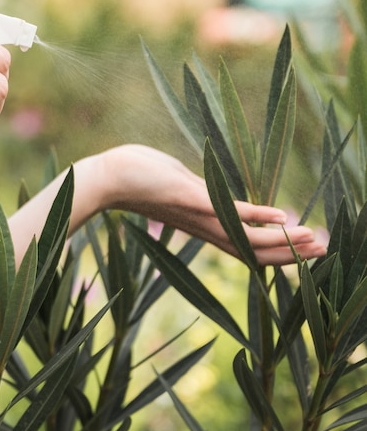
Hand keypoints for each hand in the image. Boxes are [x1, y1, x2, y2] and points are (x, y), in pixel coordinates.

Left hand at [99, 145, 326, 265]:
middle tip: (324, 252)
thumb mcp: (177, 186)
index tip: (305, 251)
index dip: (276, 252)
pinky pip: (228, 211)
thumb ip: (196, 192)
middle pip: (253, 250)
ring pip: (247, 236)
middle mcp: (204, 227)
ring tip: (314, 240)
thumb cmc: (138, 177)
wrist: (107, 177)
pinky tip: (281, 218)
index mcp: (202, 224)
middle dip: (290, 253)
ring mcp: (198, 215)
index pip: (245, 245)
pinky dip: (256, 216)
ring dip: (282, 241)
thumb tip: (205, 189)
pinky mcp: (189, 199)